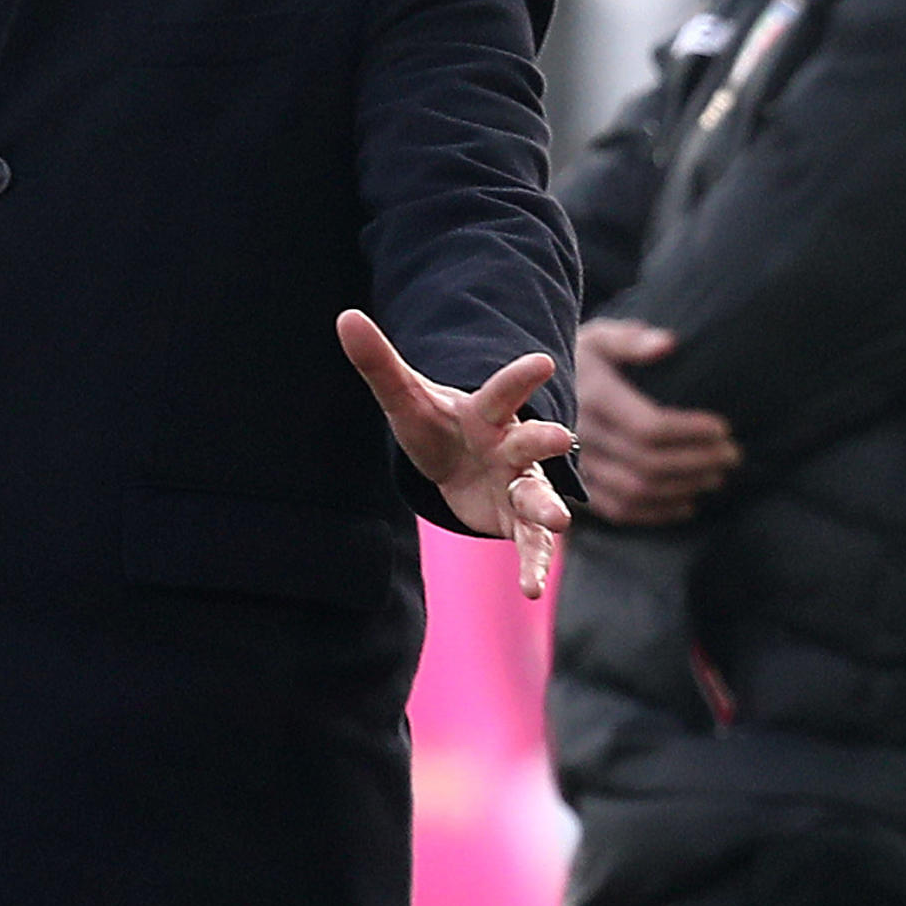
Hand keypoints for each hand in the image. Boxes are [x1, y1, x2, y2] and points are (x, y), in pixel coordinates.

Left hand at [336, 310, 575, 597]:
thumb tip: (344, 317)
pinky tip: (532, 589)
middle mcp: (512, 446)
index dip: (520, 377)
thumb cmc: (436, 425)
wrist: (454, 462)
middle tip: (560, 437)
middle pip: (531, 440)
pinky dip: (534, 563)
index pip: (502, 391)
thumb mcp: (405, 398)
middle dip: (546, 439)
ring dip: (547, 507)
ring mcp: (519, 483)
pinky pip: (529, 542)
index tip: (542, 361)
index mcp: (487, 412)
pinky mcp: (516, 521)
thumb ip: (379, 363)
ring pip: (537, 494)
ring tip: (560, 522)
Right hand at [573, 318, 738, 526]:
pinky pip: (620, 510)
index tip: (723, 428)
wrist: (525, 392)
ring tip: (717, 475)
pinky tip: (687, 502)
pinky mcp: (576, 489)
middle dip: (698, 461)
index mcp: (591, 398)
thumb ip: (631, 340)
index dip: (691, 432)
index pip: (649, 427)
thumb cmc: (578, 360)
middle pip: (649, 463)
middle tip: (731, 453)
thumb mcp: (598, 338)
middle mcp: (579, 437)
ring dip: (684, 487)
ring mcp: (576, 467)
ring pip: (637, 490)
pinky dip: (658, 512)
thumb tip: (669, 344)